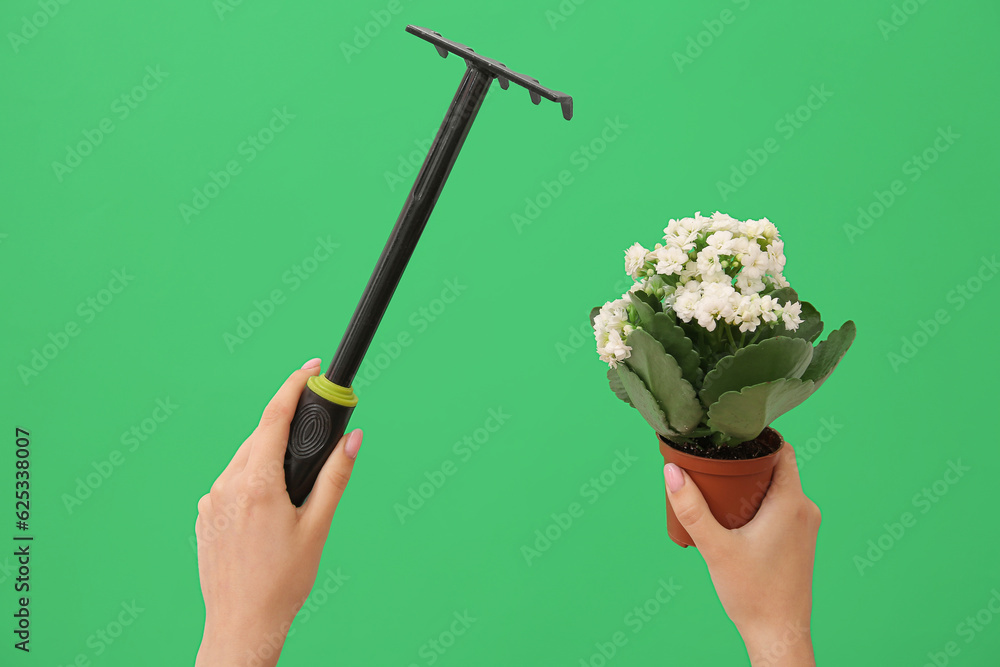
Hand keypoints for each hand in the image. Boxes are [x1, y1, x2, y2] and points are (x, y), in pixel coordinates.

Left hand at [195, 358, 362, 666]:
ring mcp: (210, 501)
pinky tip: (269, 507)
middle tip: (313, 425)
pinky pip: (231, 483)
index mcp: (257, 483)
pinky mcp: (204, 517)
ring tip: (294, 482)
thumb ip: (335, 477)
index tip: (310, 368)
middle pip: (259, 436)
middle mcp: (226, 485)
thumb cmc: (283, 581)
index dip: (293, 386)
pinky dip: (251, 479)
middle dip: (285, 425)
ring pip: (244, 459)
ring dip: (268, 455)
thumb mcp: (318, 526)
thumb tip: (353, 438)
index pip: (273, 417)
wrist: (242, 623)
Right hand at [664, 443, 819, 666]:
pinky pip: (781, 507)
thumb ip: (692, 508)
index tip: (728, 437)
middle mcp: (806, 509)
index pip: (782, 449)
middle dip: (746, 463)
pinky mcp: (800, 541)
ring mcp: (806, 526)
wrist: (778, 634)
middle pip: (777, 468)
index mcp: (792, 502)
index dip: (757, 438)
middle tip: (714, 465)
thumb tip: (671, 471)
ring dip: (751, 485)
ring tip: (719, 491)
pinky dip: (759, 503)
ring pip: (778, 488)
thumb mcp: (715, 547)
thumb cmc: (753, 594)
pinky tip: (735, 516)